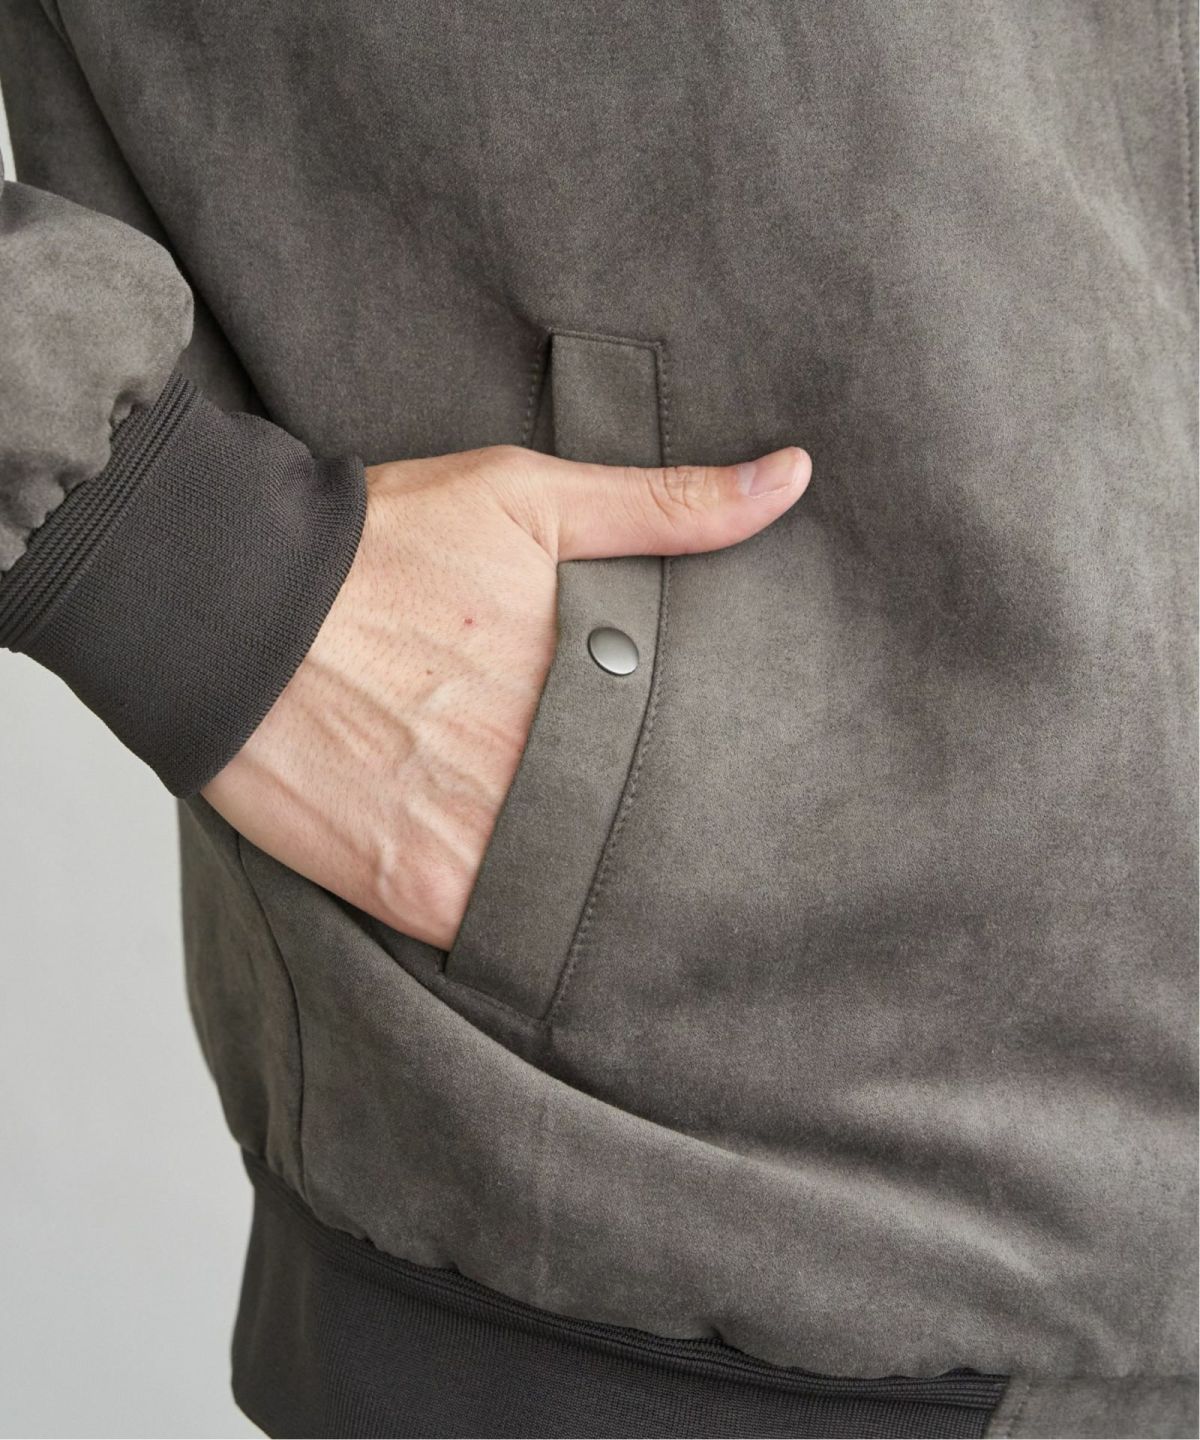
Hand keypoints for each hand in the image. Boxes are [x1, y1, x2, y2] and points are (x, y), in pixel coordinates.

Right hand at [201, 443, 810, 949]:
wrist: (229, 609)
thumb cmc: (382, 546)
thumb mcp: (530, 498)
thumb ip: (667, 503)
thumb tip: (792, 479)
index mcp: (593, 688)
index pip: (698, 762)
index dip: (711, 778)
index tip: (735, 790)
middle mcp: (547, 777)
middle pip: (644, 837)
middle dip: (659, 836)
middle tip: (678, 840)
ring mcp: (482, 846)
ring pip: (581, 898)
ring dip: (595, 889)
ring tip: (609, 874)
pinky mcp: (418, 896)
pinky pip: (501, 940)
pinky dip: (520, 929)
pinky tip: (528, 899)